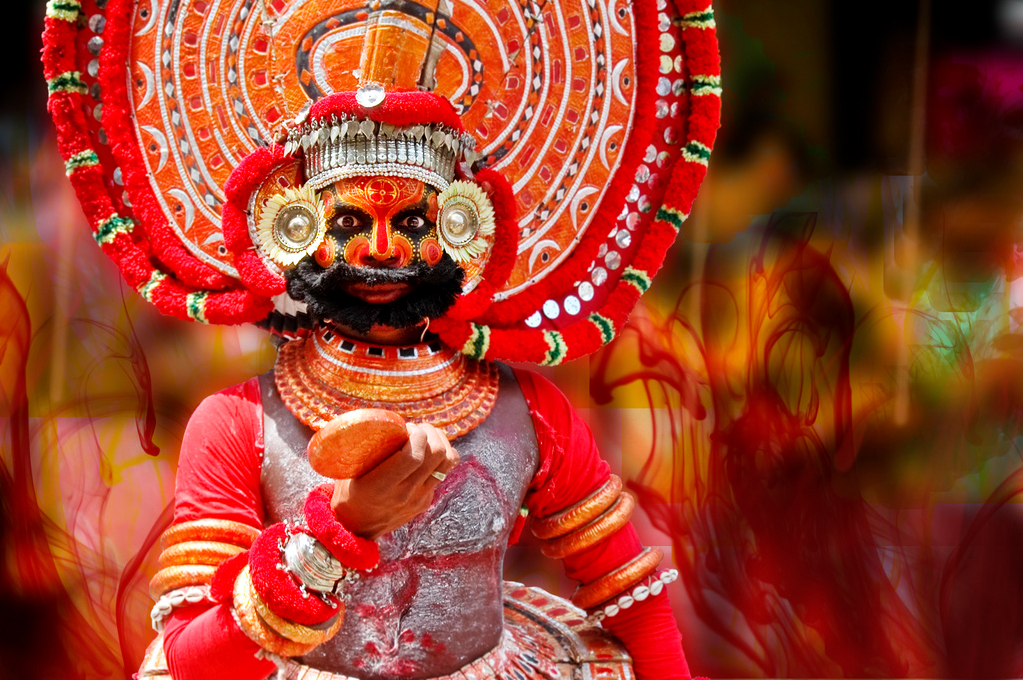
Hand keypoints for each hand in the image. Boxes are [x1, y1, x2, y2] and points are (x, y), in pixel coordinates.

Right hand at [330, 423, 458, 539]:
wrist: (356, 529)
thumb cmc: (348, 493)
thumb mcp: (349, 471)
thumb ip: (366, 449)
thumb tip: (382, 421)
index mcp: (383, 485)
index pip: (414, 456)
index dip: (416, 434)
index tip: (406, 427)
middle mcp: (405, 493)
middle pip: (437, 454)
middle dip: (430, 432)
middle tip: (416, 429)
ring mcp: (420, 498)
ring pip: (449, 461)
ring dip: (441, 442)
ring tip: (426, 436)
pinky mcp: (427, 500)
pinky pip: (444, 471)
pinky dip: (439, 456)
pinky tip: (426, 451)